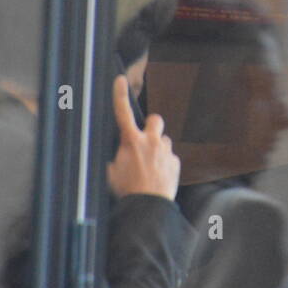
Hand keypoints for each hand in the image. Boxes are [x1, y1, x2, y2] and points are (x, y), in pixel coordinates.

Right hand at [107, 75, 180, 199]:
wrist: (149, 207)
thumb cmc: (127, 190)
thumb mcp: (111, 172)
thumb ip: (115, 157)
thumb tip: (115, 152)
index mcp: (131, 141)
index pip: (122, 112)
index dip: (120, 94)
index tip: (120, 80)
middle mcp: (151, 142)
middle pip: (155, 119)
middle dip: (151, 126)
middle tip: (145, 138)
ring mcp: (165, 151)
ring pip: (164, 141)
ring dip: (158, 148)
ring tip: (150, 166)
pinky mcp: (175, 163)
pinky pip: (170, 157)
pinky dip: (164, 163)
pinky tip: (157, 176)